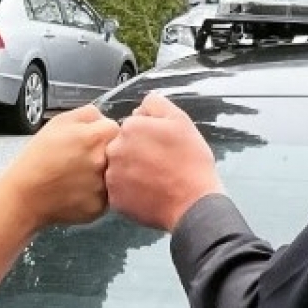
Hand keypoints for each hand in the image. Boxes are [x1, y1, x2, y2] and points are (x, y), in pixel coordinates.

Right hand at [0, 106, 119, 227]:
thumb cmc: (38, 158)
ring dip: (102, 173)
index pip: (115, 128)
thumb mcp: (58, 123)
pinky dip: (95, 192)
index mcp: (96, 136)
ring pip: (114, 175)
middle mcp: (104, 161)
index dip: (102, 133)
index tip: (91, 140)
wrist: (25, 194)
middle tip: (83, 159)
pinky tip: (76, 190)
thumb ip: (87, 114)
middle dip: (105, 153)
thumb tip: (104, 116)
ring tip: (78, 175)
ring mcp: (104, 186)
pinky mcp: (100, 206)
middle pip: (118, 152)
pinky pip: (106, 195)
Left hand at [106, 93, 223, 230]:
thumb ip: (156, 105)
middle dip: (136, 153)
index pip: (132, 127)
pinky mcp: (115, 199)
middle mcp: (114, 150)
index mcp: (129, 128)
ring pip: (119, 169)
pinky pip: (119, 191)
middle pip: (122, 147)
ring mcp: (112, 176)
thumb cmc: (191, 160)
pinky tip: (149, 193)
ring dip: (131, 172)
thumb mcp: (181, 120)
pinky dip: (130, 192)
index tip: (162, 147)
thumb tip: (139, 108)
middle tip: (158, 165)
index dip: (148, 135)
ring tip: (154, 180)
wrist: (194, 203)